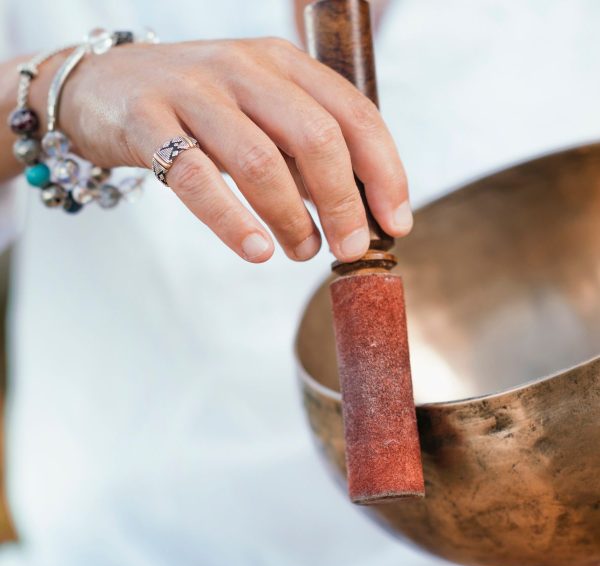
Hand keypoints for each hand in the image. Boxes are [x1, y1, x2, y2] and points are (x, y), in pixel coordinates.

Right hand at [35, 38, 410, 262]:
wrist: (108, 87)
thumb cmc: (201, 112)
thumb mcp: (261, 117)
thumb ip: (303, 156)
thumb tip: (354, 212)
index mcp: (284, 64)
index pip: (354, 115)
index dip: (384, 173)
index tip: (395, 224)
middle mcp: (245, 68)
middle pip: (315, 137)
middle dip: (343, 203)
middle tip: (349, 250)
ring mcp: (195, 90)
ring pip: (260, 161)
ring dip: (291, 218)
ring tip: (302, 252)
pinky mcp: (148, 121)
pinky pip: (196, 178)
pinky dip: (231, 221)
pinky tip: (256, 252)